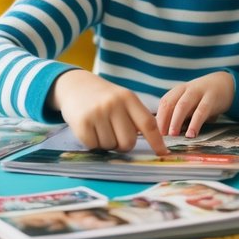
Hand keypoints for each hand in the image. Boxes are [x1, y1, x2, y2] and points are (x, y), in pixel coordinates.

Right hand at [49, 69, 166, 154]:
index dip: (156, 141)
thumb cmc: (104, 98)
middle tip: (115, 135)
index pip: (148, 123)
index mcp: (129, 98)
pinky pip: (94, 146)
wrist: (75, 85)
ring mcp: (97, 113)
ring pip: (110, 146)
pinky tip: (90, 130)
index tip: (163, 153)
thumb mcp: (123, 99)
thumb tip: (155, 144)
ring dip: (106, 143)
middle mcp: (114, 104)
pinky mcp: (82, 122)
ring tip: (100, 128)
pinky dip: (93, 143)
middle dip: (123, 145)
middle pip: (128, 142)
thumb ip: (136, 117)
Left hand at [155, 71, 235, 137]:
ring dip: (176, 120)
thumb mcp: (190, 103)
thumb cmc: (204, 98)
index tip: (155, 133)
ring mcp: (199, 92)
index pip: (164, 103)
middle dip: (164, 120)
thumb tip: (166, 135)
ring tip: (173, 134)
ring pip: (183, 105)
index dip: (158, 118)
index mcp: (178, 91)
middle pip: (170, 103)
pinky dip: (195, 123)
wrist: (226, 84)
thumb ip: (180, 115)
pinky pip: (201, 111)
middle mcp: (186, 89)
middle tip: (160, 135)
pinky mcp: (212, 97)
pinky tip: (192, 134)